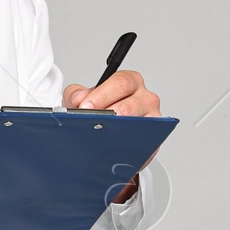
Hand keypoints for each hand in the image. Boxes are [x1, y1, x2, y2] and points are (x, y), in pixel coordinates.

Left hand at [61, 67, 160, 201]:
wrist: (108, 132)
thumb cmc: (102, 111)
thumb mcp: (85, 98)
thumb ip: (76, 94)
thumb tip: (79, 100)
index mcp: (130, 82)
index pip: (120, 83)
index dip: (101, 95)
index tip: (85, 107)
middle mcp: (144, 97)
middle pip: (128, 106)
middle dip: (107, 116)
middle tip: (90, 123)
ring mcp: (152, 118)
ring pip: (135, 126)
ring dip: (115, 133)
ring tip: (98, 137)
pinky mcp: (153, 139)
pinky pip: (141, 144)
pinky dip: (124, 147)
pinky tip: (110, 148)